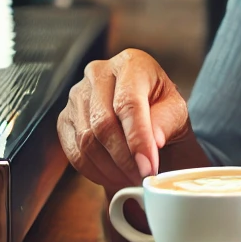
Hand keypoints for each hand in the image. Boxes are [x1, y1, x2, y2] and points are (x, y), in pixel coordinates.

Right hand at [57, 49, 190, 189]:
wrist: (144, 112)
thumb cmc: (161, 108)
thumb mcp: (175, 110)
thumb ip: (166, 121)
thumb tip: (153, 141)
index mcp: (130, 63)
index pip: (128, 103)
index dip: (138, 139)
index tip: (149, 166)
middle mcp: (98, 73)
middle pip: (103, 124)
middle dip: (124, 159)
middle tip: (142, 177)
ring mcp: (76, 95)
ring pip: (86, 141)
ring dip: (110, 168)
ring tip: (132, 178)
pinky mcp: (65, 118)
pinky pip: (73, 152)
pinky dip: (94, 171)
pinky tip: (113, 175)